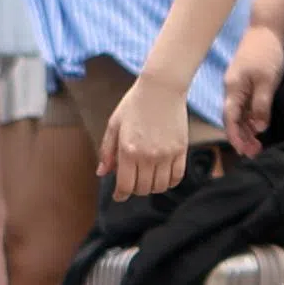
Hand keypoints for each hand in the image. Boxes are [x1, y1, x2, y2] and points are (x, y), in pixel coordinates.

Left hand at [100, 74, 190, 202]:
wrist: (161, 88)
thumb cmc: (135, 104)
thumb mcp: (115, 124)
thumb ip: (107, 150)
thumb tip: (102, 172)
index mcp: (128, 150)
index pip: (124, 185)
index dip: (120, 195)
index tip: (119, 196)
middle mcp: (147, 156)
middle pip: (142, 189)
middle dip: (134, 190)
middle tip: (132, 182)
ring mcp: (166, 154)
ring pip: (159, 186)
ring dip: (151, 187)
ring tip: (147, 178)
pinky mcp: (180, 150)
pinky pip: (176, 177)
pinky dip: (169, 182)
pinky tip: (163, 176)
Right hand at [218, 25, 283, 155]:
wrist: (266, 28)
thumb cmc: (266, 52)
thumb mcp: (268, 81)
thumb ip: (261, 105)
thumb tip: (258, 127)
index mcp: (234, 88)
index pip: (230, 118)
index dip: (236, 137)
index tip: (245, 152)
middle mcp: (232, 88)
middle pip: (233, 118)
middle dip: (242, 137)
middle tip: (255, 153)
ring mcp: (238, 85)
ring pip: (238, 112)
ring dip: (246, 129)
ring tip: (257, 144)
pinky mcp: (246, 81)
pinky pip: (244, 104)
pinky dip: (249, 117)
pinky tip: (257, 126)